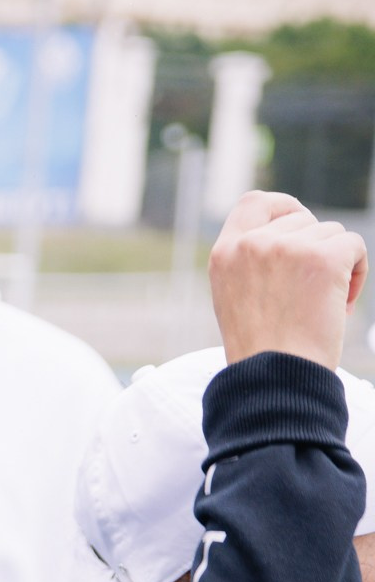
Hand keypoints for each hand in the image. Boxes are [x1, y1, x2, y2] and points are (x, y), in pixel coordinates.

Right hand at [211, 190, 367, 369]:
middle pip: (303, 220)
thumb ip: (253, 264)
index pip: (254, 203)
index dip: (282, 207)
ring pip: (331, 234)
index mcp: (224, 255)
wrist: (276, 378)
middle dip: (316, 247)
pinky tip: (342, 303)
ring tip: (325, 304)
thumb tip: (296, 237)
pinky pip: (354, 245)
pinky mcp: (322, 257)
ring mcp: (287, 248)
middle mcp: (252, 244)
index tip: (299, 224)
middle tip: (313, 288)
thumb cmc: (262, 351)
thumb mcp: (238, 298)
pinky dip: (357, 272)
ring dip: (338, 264)